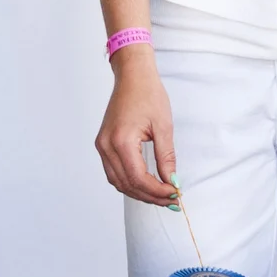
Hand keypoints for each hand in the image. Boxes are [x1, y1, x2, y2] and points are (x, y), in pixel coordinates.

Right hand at [95, 47, 177, 203]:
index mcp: (121, 141)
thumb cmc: (148, 94)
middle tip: (171, 200)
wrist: (132, 76)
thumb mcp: (163, 127)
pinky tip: (145, 184)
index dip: (157, 191)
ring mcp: (102, 146)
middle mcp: (107, 146)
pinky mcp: (103, 143)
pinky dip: (128, 182)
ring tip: (160, 195)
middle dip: (150, 196)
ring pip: (118, 182)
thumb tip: (172, 180)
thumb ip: (166, 157)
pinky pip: (113, 172)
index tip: (174, 194)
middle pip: (127, 184)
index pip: (138, 179)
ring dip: (138, 192)